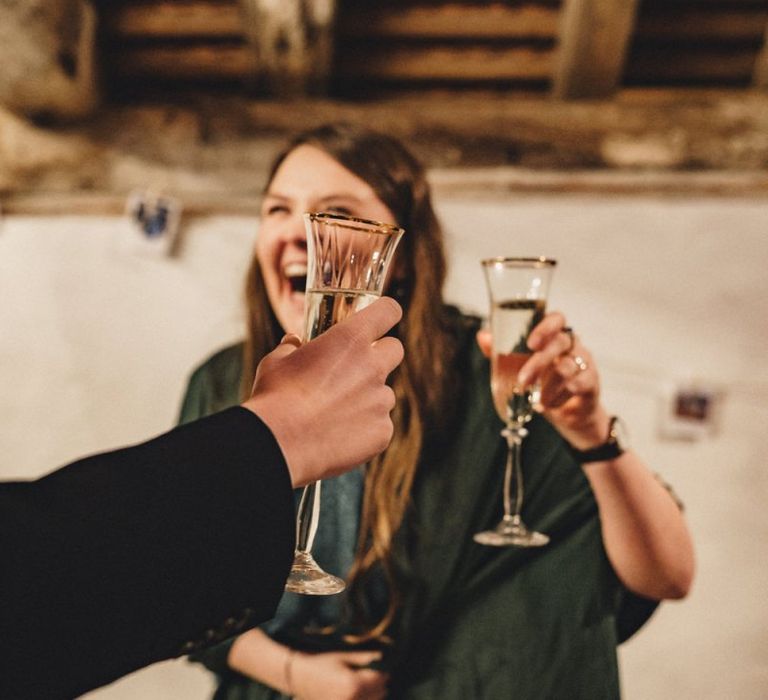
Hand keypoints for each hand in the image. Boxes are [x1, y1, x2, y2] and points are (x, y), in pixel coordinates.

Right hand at [243, 297, 403, 486]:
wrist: (279, 444)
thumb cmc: (275, 398)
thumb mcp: (276, 362)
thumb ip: (291, 347)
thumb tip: (293, 342)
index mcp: (350, 339)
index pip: (388, 310)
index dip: (385, 312)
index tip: (380, 318)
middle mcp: (373, 366)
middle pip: (395, 349)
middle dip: (380, 355)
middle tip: (355, 368)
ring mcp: (381, 400)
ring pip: (384, 392)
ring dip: (368, 396)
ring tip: (336, 412)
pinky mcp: (383, 431)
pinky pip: (380, 423)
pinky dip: (365, 427)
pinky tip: (339, 435)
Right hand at [292, 650, 388, 699]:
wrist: (299, 677)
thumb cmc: (320, 663)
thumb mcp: (343, 657)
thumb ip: (363, 658)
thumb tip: (381, 657)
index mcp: (353, 684)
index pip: (379, 680)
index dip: (383, 671)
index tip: (383, 666)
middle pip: (379, 694)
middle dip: (379, 683)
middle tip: (375, 674)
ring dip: (373, 694)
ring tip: (367, 684)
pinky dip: (362, 699)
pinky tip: (358, 693)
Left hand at [477, 312, 609, 448]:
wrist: (567, 413)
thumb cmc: (541, 381)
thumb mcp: (519, 367)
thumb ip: (501, 351)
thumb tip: (483, 335)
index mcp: (553, 335)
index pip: (556, 318)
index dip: (546, 326)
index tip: (531, 342)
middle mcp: (571, 344)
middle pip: (561, 342)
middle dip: (540, 362)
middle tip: (523, 379)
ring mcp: (584, 362)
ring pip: (568, 366)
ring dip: (549, 386)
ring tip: (537, 400)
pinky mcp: (591, 381)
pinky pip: (579, 384)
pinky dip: (561, 397)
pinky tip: (550, 405)